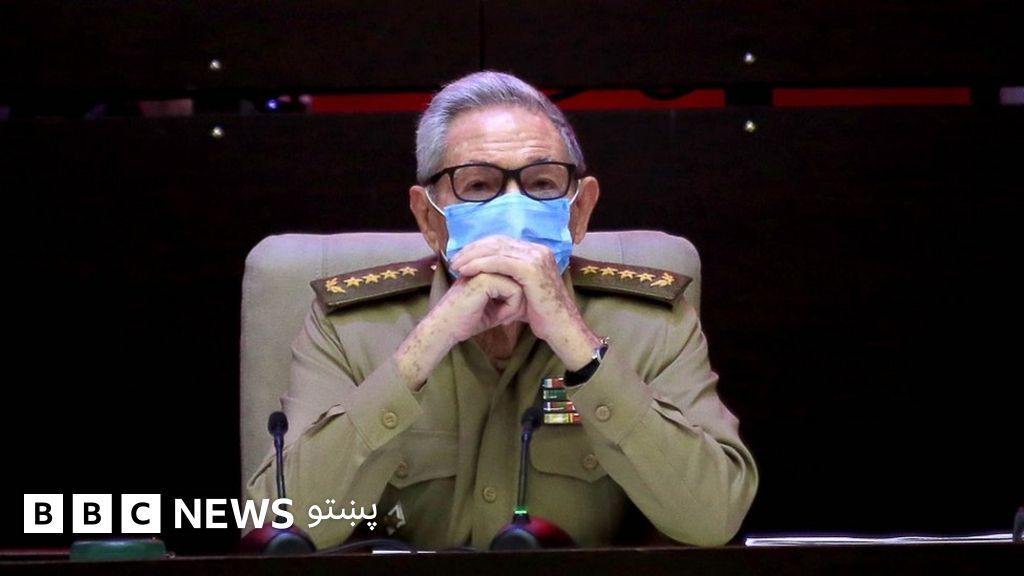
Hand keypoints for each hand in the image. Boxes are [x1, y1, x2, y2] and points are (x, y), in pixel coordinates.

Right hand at [394, 271, 524, 388]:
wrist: (447, 328)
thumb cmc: (469, 319)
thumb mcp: (496, 304)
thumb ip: (512, 293)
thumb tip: (532, 292)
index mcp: (489, 265)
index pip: (518, 276)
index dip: (518, 298)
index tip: (505, 314)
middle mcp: (488, 262)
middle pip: (521, 278)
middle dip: (518, 302)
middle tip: (505, 318)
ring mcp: (486, 268)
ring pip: (520, 284)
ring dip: (515, 306)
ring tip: (501, 317)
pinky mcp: (485, 278)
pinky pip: (515, 291)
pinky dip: (510, 308)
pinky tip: (498, 317)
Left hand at [450, 236, 599, 369]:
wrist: (561, 329)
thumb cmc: (543, 316)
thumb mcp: (523, 291)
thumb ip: (509, 278)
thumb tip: (489, 276)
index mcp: (537, 252)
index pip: (503, 241)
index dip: (480, 247)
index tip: (462, 257)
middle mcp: (538, 250)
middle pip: (498, 241)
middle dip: (473, 249)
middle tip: (454, 259)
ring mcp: (537, 257)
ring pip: (496, 249)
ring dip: (472, 256)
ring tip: (455, 265)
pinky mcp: (531, 269)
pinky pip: (499, 262)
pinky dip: (480, 264)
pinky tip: (466, 271)